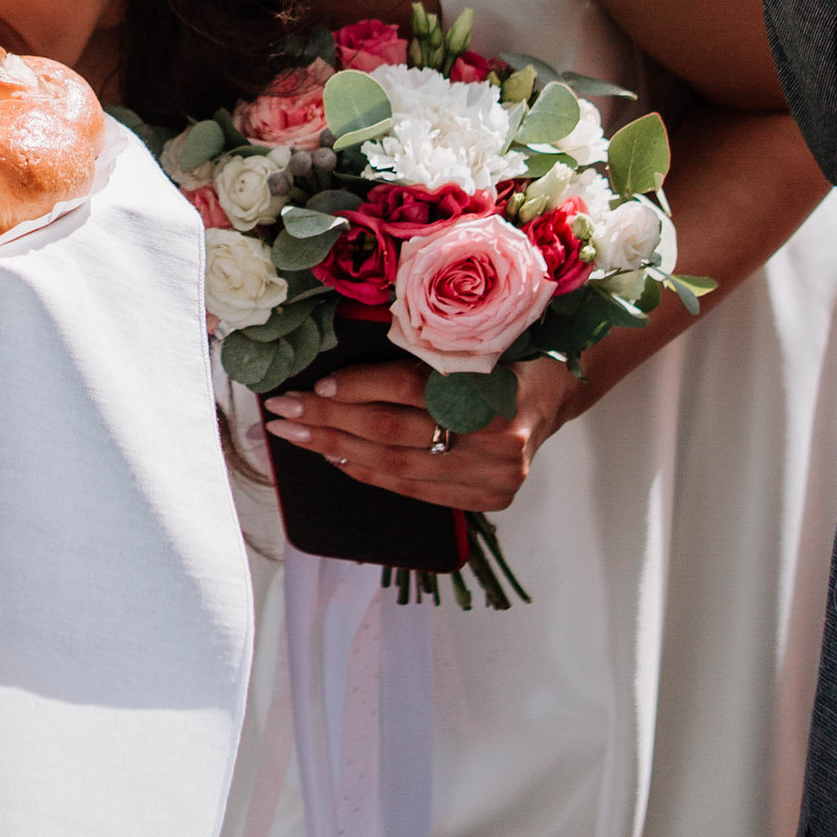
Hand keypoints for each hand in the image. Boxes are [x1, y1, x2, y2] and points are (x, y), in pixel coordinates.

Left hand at [263, 355, 571, 510]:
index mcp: (494, 388)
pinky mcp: (488, 498)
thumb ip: (423, 351)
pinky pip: (414, 490)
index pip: (410, 388)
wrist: (553, 395)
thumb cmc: (505, 355)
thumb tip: (340, 366)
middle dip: (329, 420)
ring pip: (397, 468)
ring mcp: (494, 477)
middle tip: (283, 411)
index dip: (359, 386)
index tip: (317, 384)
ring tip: (298, 435)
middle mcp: (497, 440)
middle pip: (394, 433)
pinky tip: (337, 458)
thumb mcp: (471, 338)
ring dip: (338, 450)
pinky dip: (370, 473)